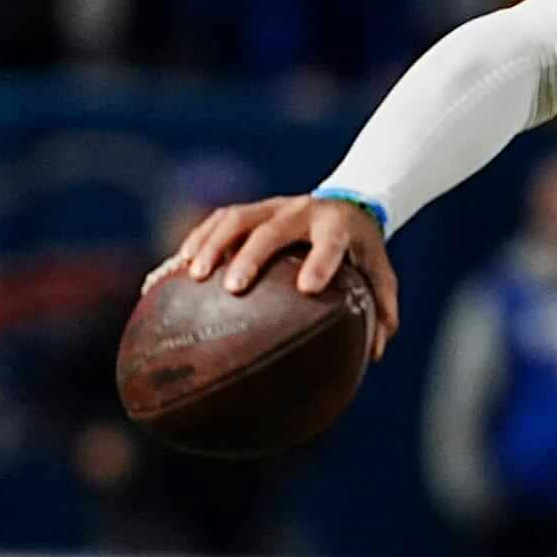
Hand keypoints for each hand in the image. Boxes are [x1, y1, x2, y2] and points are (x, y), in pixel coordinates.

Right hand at [172, 194, 400, 360]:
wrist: (348, 203)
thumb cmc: (361, 250)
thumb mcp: (380, 273)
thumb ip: (383, 309)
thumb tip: (377, 353)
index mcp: (337, 226)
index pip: (330, 243)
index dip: (320, 262)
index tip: (308, 288)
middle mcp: (301, 211)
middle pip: (271, 230)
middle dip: (251, 257)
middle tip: (233, 288)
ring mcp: (270, 206)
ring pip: (235, 219)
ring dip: (211, 245)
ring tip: (191, 276)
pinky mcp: (248, 210)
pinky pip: (215, 221)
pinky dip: (195, 242)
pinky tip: (173, 271)